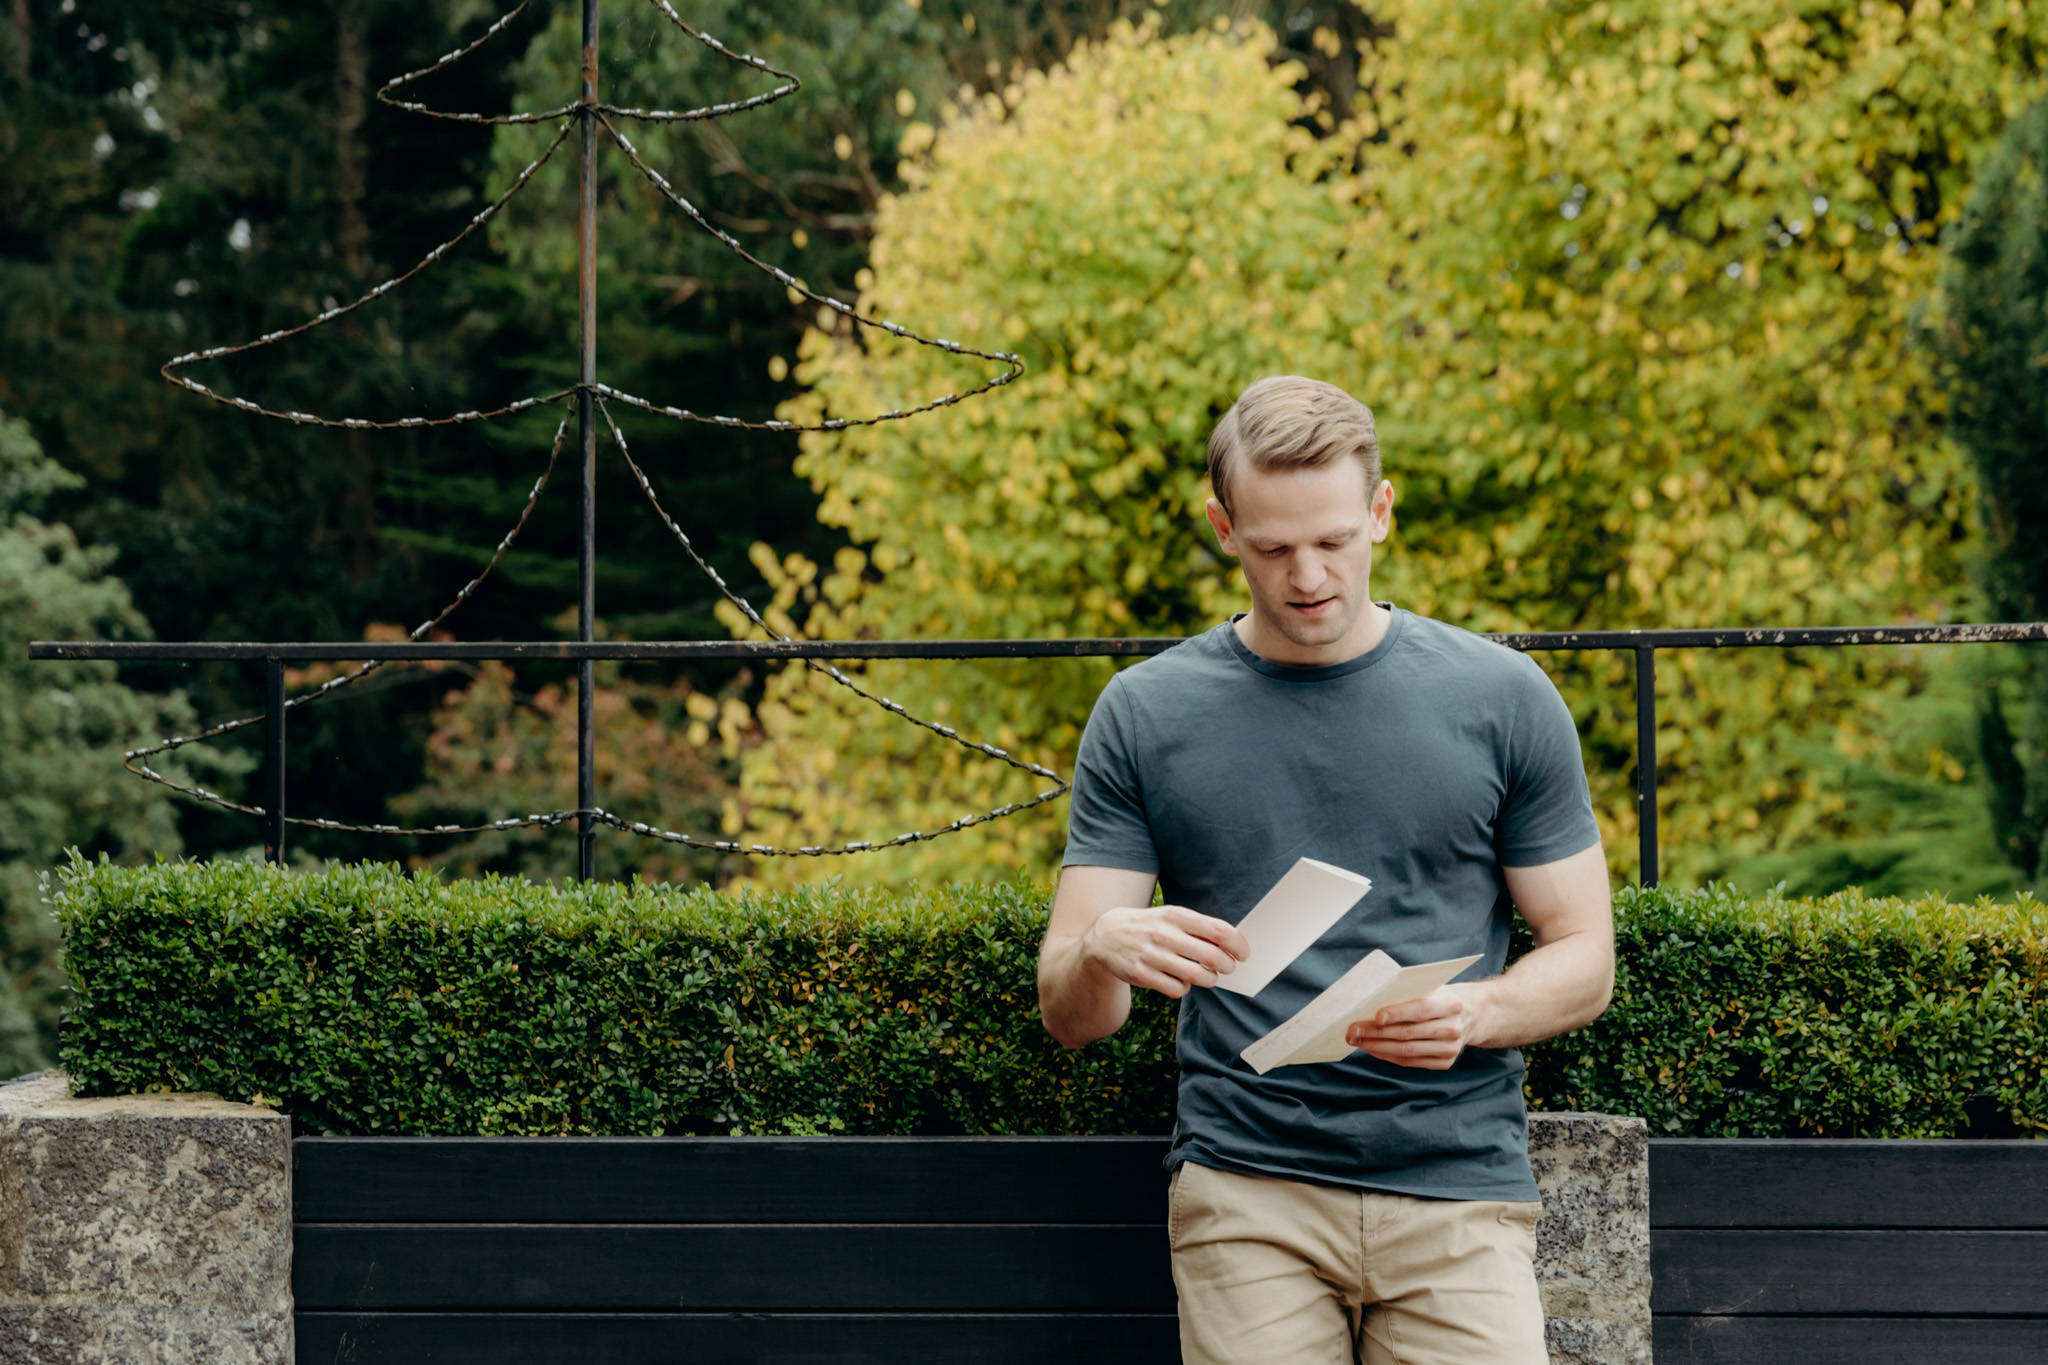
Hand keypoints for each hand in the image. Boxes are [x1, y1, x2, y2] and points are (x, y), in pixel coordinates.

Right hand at [1081, 904, 1250, 998]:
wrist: (1106, 936)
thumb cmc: (1149, 926)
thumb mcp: (1171, 917)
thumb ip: (1198, 927)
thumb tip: (1233, 943)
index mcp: (1176, 915)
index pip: (1219, 931)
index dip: (1238, 945)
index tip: (1243, 954)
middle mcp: (1164, 934)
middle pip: (1212, 957)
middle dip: (1227, 966)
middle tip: (1228, 967)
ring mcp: (1152, 955)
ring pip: (1197, 976)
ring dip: (1210, 979)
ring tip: (1208, 976)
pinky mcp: (1142, 974)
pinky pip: (1177, 989)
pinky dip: (1185, 988)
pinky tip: (1181, 981)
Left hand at [1345, 983, 1489, 1069]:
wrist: (1473, 1014)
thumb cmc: (1441, 997)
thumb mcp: (1432, 988)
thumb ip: (1408, 993)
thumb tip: (1370, 1001)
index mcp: (1450, 1004)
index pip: (1422, 1009)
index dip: (1398, 1013)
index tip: (1375, 1016)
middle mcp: (1452, 1028)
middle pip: (1408, 1033)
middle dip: (1376, 1032)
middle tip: (1352, 1030)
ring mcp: (1450, 1048)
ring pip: (1406, 1051)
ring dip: (1377, 1046)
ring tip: (1357, 1040)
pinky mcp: (1444, 1062)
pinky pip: (1410, 1061)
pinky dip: (1388, 1056)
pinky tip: (1372, 1048)